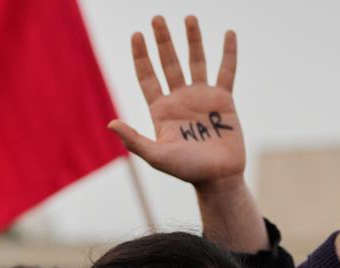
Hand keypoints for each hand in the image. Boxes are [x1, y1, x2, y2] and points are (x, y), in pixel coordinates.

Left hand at [108, 16, 243, 188]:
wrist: (219, 177)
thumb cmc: (187, 170)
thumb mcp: (157, 156)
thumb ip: (135, 140)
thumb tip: (110, 123)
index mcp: (161, 109)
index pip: (148, 77)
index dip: (141, 56)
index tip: (137, 35)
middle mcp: (180, 99)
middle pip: (169, 63)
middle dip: (163, 41)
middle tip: (156, 18)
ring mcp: (202, 97)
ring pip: (196, 61)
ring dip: (192, 39)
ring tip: (189, 17)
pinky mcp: (224, 100)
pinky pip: (226, 71)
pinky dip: (228, 53)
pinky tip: (229, 34)